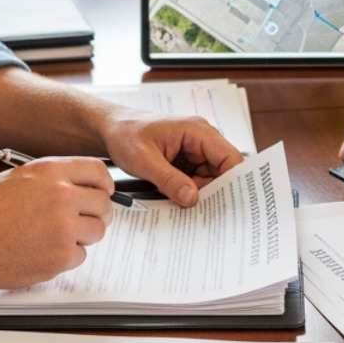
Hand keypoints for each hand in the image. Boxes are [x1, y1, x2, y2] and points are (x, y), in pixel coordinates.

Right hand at [0, 156, 114, 289]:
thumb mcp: (16, 179)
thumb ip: (52, 179)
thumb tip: (81, 184)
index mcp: (50, 171)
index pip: (98, 171)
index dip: (104, 184)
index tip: (104, 192)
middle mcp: (61, 196)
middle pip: (103, 203)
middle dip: (97, 213)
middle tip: (85, 220)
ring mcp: (63, 227)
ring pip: (97, 231)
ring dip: (83, 236)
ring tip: (54, 237)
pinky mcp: (60, 256)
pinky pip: (81, 256)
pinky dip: (66, 257)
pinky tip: (42, 251)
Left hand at [100, 110, 243, 206]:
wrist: (110, 129)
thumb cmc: (125, 134)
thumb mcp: (144, 160)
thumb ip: (169, 179)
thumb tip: (192, 198)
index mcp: (197, 131)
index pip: (230, 158)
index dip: (233, 182)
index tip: (226, 205)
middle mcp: (201, 139)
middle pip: (223, 171)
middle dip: (214, 192)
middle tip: (202, 213)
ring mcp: (194, 150)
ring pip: (210, 179)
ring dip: (199, 194)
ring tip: (184, 207)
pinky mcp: (186, 160)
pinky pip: (196, 180)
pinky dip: (189, 192)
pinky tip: (178, 200)